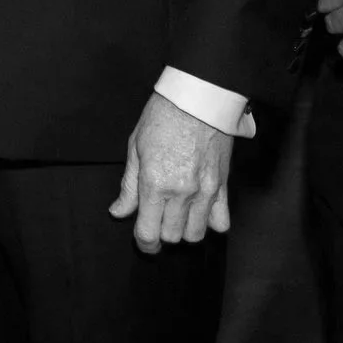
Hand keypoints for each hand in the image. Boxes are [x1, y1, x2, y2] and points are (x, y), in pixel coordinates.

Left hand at [108, 92, 232, 253]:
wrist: (198, 99)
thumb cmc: (163, 117)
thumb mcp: (135, 147)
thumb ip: (128, 186)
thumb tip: (118, 212)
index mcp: (155, 184)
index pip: (149, 233)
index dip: (143, 243)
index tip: (142, 239)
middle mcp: (182, 193)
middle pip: (172, 237)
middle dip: (161, 234)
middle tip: (156, 220)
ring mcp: (205, 192)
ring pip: (196, 234)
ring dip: (184, 230)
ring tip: (177, 215)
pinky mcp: (223, 187)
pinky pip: (222, 222)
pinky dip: (211, 223)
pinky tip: (200, 212)